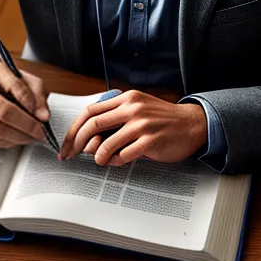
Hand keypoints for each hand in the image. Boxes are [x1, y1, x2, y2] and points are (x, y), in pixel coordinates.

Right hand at [0, 59, 50, 148]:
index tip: (42, 118)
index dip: (32, 105)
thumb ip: (37, 95)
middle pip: (3, 115)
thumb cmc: (1, 83)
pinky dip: (6, 142)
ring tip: (29, 136)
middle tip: (40, 134)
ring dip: (18, 138)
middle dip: (27, 128)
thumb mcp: (23, 80)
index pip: (15, 88)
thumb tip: (43, 117)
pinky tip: (13, 137)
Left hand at [60, 90, 206, 166]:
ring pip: (106, 143)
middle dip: (77, 143)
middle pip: (93, 125)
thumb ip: (114, 122)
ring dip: (98, 156)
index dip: (74, 129)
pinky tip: (118, 161)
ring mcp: (142, 124)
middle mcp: (132, 108)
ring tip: (100, 160)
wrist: (192, 124)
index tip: (67, 143)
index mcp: (126, 98)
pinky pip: (123, 155)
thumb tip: (87, 142)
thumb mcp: (137, 111)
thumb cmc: (162, 121)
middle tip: (71, 155)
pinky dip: (116, 161)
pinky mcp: (151, 140)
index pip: (90, 111)